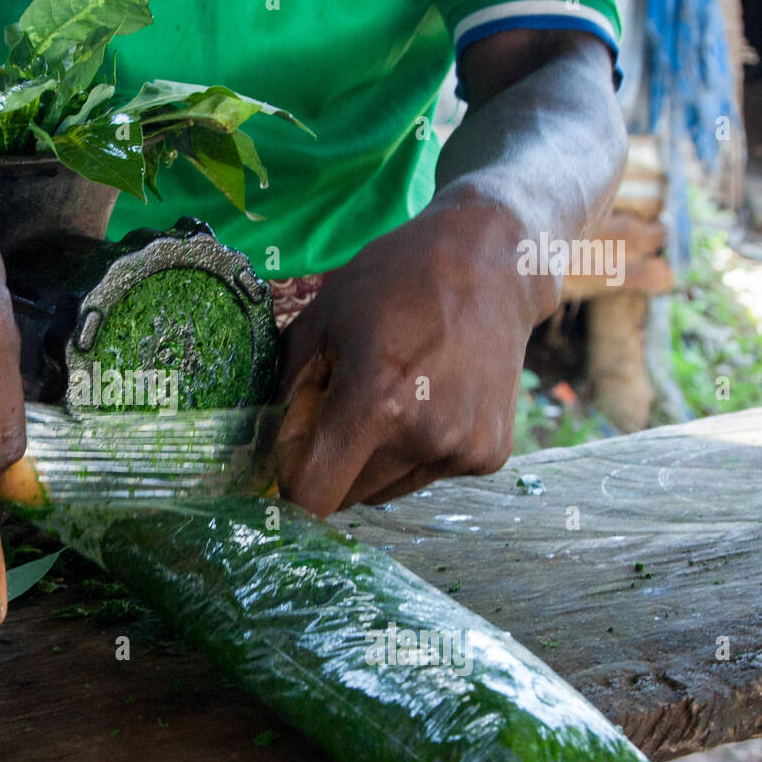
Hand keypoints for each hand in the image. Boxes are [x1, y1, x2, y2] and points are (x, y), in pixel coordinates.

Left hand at [273, 190, 559, 513]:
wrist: (493, 265)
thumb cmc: (395, 282)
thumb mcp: (321, 322)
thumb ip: (287, 390)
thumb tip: (268, 448)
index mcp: (374, 403)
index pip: (312, 495)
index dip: (292, 480)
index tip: (293, 455)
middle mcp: (423, 437)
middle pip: (347, 496)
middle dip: (332, 463)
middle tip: (346, 407)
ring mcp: (462, 449)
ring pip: (385, 490)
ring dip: (373, 460)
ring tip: (394, 397)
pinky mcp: (489, 455)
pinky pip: (426, 475)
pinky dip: (416, 452)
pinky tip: (433, 399)